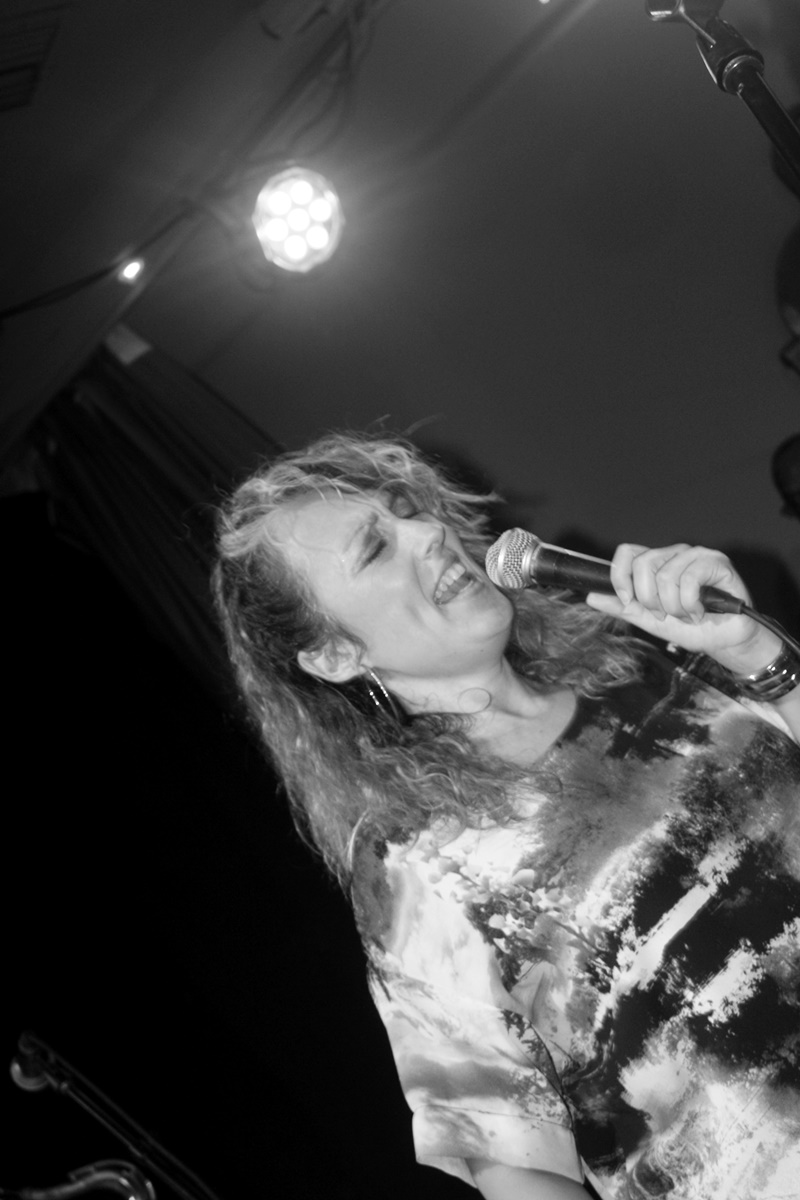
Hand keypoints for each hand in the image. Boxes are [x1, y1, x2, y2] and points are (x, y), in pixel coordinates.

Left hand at [584, 543, 781, 676]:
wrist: (722, 640)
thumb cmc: (690, 627)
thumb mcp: (648, 620)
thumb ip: (622, 607)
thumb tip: (592, 596)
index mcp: (656, 563)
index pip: (627, 552)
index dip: (621, 576)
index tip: (627, 601)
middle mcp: (674, 554)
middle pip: (644, 564)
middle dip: (649, 599)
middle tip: (664, 614)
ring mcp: (696, 555)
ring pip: (666, 576)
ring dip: (674, 607)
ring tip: (686, 615)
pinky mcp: (716, 562)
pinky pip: (689, 579)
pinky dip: (691, 604)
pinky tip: (699, 612)